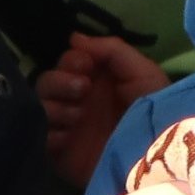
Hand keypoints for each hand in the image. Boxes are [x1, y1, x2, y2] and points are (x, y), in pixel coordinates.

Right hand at [41, 34, 170, 186]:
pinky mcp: (61, 155)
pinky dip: (50, 133)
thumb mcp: (142, 71)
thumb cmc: (154, 110)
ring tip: (79, 117)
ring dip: (56, 107)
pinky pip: (40, 137)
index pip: (68, 62)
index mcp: (98, 82)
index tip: (86, 65)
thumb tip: (74, 38)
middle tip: (83, 90)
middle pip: (47, 82)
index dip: (72, 60)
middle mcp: (79, 102)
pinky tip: (68, 137)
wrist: (154, 155)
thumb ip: (110, 50)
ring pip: (40, 107)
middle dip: (61, 82)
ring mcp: (68, 129)